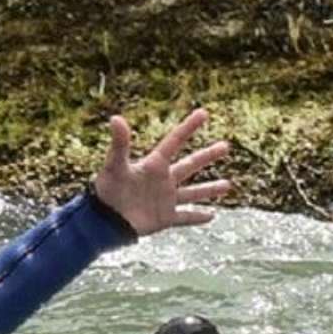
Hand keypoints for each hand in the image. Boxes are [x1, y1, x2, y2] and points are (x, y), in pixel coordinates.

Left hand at [92, 108, 232, 236]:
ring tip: (227, 185)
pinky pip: (185, 217)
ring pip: (192, 192)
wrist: (104, 221)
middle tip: (225, 146)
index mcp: (154, 165)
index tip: (203, 112)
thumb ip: (119, 144)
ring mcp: (165, 199)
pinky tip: (212, 215)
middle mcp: (163, 180)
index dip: (188, 127)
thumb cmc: (108, 191)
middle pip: (190, 165)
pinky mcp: (164, 218)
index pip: (175, 141)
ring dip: (209, 189)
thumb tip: (115, 117)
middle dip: (207, 156)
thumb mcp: (115, 165)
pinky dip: (197, 217)